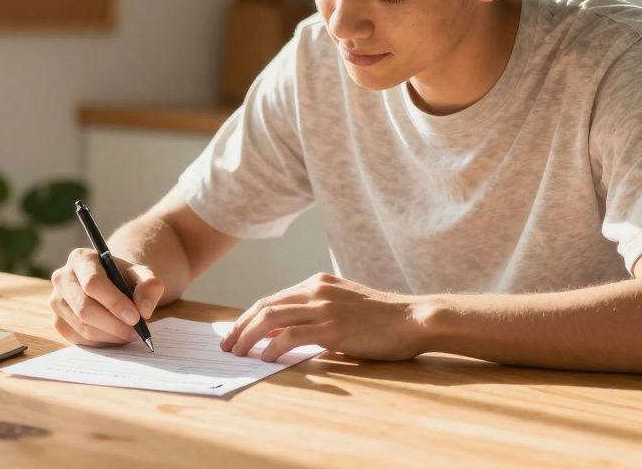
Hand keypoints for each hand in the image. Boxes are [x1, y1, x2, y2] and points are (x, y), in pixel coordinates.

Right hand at [49, 248, 163, 346]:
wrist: (110, 285)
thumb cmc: (124, 279)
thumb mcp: (142, 275)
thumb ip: (149, 287)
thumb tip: (143, 310)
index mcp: (81, 258)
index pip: (93, 283)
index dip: (115, 303)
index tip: (135, 318)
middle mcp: (62, 278)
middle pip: (85, 308)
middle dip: (114, 325)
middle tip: (136, 332)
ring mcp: (56, 301)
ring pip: (82, 327)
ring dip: (110, 336)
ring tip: (130, 334)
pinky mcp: (57, 321)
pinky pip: (78, 339)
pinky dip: (100, 342)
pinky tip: (115, 336)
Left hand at [219, 273, 428, 361]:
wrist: (413, 319)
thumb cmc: (382, 319)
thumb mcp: (343, 307)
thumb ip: (315, 315)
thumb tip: (282, 334)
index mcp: (317, 283)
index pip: (272, 299)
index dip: (249, 317)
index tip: (235, 333)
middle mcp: (316, 290)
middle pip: (265, 306)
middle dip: (241, 327)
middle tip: (228, 346)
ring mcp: (324, 307)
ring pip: (273, 318)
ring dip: (250, 337)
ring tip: (239, 353)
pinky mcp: (334, 327)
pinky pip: (293, 335)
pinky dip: (274, 347)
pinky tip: (266, 358)